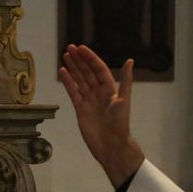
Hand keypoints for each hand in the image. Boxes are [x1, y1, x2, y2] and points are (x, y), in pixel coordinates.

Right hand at [58, 45, 144, 186]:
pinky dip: (67, 82)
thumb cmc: (119, 122)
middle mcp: (98, 92)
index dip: (90, 58)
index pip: (98, 69)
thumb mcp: (124, 100)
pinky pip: (73, 92)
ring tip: (65, 56)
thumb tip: (130, 60)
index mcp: (110, 89)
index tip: (81, 48)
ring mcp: (88, 100)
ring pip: (79, 80)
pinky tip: (62, 72)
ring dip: (73, 68)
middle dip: (79, 60)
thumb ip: (125, 80)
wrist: (110, 144)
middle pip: (87, 72)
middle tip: (70, 48)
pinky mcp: (80, 108)